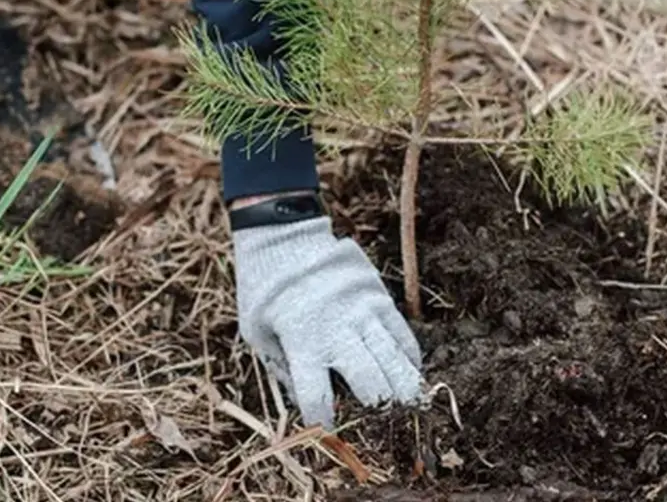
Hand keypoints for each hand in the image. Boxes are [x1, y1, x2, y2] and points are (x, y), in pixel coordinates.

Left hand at [231, 214, 423, 428]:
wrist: (284, 235)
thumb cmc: (263, 290)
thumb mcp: (256, 333)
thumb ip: (284, 370)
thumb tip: (312, 404)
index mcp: (301, 341)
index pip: (317, 398)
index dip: (323, 423)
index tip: (326, 430)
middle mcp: (337, 329)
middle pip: (373, 384)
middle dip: (379, 409)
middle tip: (380, 418)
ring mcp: (363, 312)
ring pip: (397, 362)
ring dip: (405, 389)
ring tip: (409, 406)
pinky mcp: (379, 297)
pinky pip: (404, 336)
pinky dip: (409, 359)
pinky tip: (409, 372)